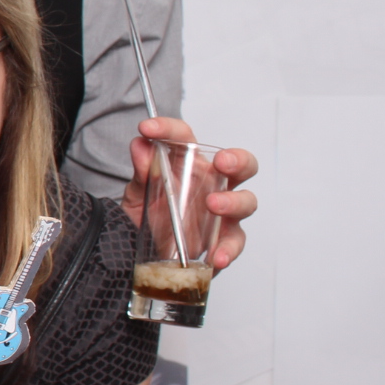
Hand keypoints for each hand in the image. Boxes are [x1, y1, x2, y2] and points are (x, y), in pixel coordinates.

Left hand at [121, 117, 258, 269]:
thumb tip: (140, 144)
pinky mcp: (223, 239)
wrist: (143, 247)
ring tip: (214, 204)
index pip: (186, 139)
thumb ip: (141, 170)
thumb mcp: (138, 191)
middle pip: (240, 165)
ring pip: (246, 201)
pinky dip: (228, 249)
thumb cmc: (148, 211)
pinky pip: (234, 242)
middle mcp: (212, 184)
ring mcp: (222, 212)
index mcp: (189, 164)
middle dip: (237, 160)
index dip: (169, 129)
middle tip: (221, 162)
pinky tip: (217, 256)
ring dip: (233, 201)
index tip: (148, 128)